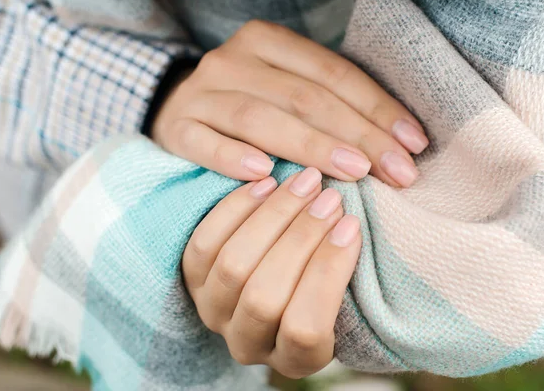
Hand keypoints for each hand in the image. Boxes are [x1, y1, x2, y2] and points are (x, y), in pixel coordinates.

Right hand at [153, 20, 427, 186]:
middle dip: (358, 134)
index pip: (333, 73)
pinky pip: (204, 142)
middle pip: (304, 97)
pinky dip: (232, 157)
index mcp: (269, 43)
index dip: (377, 108)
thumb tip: (396, 145)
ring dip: (310, 146)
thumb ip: (330, 106)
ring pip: (260, 116)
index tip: (413, 145)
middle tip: (396, 171)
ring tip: (353, 172)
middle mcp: (234, 60)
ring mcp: (201, 93)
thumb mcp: (287, 91)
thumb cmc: (249, 105)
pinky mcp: (177, 127)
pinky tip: (264, 174)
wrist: (177, 110)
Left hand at [182, 168, 360, 377]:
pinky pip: (204, 243)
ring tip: (304, 183)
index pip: (305, 328)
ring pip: (233, 265)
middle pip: (265, 293)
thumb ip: (345, 270)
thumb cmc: (323, 287)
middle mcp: (247, 343)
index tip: (351, 225)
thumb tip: (350, 224)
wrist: (276, 280)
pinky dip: (236, 209)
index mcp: (295, 360)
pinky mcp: (192, 282)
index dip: (327, 273)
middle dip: (302, 237)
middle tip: (330, 196)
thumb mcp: (343, 293)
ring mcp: (214, 313)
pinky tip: (267, 183)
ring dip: (272, 217)